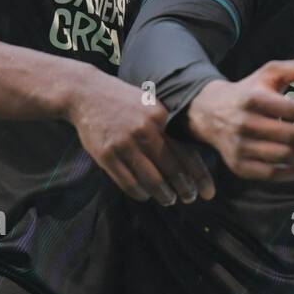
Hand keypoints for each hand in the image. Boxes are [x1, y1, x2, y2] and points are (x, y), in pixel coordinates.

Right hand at [67, 69, 214, 205]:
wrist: (86, 93)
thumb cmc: (123, 101)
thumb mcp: (150, 106)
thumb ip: (165, 128)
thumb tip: (187, 158)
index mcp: (159, 117)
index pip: (185, 152)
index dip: (199, 176)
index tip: (208, 192)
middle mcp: (144, 131)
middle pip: (171, 169)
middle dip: (184, 189)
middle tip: (190, 198)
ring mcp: (123, 144)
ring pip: (150, 180)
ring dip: (163, 194)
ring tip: (169, 200)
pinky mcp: (106, 155)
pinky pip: (128, 182)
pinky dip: (140, 193)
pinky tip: (146, 195)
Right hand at [187, 59, 293, 181]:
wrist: (209, 113)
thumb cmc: (248, 91)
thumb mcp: (268, 74)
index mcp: (254, 99)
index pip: (291, 110)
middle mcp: (246, 124)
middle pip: (290, 137)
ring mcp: (241, 148)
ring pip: (284, 158)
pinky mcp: (239, 166)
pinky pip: (272, 174)